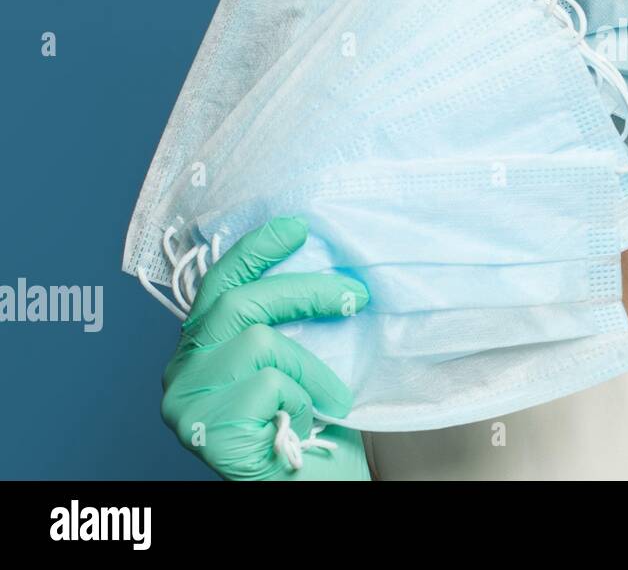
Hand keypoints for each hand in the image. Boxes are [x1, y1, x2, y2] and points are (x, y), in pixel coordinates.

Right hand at [159, 216, 371, 479]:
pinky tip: (302, 425)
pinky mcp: (203, 429)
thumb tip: (326, 267)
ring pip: (260, 342)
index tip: (297, 227)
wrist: (311, 489)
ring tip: (327, 399)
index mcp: (201, 350)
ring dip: (310, 367)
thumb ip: (287, 325)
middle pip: (239, 303)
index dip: (255, 251)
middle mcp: (181, 372)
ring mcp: (185, 403)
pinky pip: (270, 384)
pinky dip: (303, 399)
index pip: (218, 285)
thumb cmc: (307, 429)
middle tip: (357, 295)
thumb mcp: (295, 364)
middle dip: (306, 290)